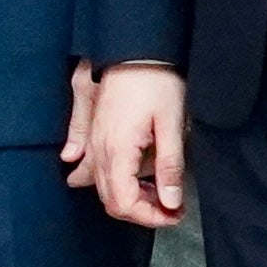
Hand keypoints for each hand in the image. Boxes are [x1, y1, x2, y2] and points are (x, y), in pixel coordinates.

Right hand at [70, 61, 187, 229]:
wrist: (133, 49)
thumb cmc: (155, 82)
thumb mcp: (171, 124)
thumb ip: (169, 167)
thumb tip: (171, 203)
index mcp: (117, 151)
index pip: (124, 204)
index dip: (150, 217)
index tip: (174, 214)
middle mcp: (98, 150)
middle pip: (112, 201)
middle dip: (142, 211)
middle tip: (171, 207)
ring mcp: (92, 142)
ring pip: (102, 187)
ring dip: (129, 197)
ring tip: (157, 191)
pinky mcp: (93, 132)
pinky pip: (92, 168)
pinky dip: (112, 182)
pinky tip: (130, 178)